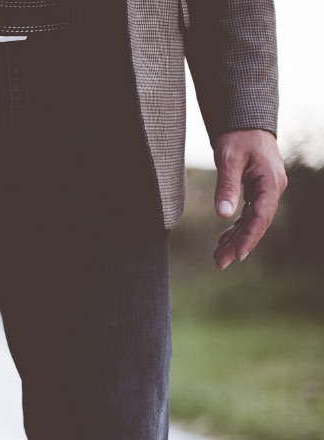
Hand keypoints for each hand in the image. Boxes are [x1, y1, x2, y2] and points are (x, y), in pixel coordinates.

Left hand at [211, 129, 286, 268]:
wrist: (245, 124)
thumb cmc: (238, 138)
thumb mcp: (228, 159)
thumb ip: (227, 186)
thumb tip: (223, 214)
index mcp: (271, 181)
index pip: (261, 215)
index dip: (250, 236)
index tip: (238, 255)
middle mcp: (272, 189)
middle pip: (257, 223)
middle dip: (240, 244)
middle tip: (220, 263)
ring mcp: (265, 192)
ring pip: (251, 222)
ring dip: (236, 240)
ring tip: (218, 258)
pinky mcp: (257, 192)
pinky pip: (247, 215)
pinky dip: (235, 229)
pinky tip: (223, 242)